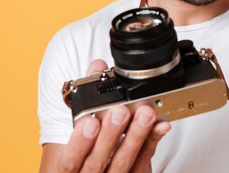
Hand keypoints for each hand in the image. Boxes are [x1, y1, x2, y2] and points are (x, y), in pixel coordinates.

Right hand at [53, 60, 170, 172]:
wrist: (96, 171)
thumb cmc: (85, 147)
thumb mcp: (79, 123)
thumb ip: (87, 94)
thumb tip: (98, 65)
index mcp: (69, 165)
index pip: (71, 158)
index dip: (79, 142)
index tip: (90, 121)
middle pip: (97, 161)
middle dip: (111, 135)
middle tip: (121, 112)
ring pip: (122, 163)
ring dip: (135, 137)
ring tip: (144, 114)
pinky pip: (142, 164)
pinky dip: (151, 143)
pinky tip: (160, 126)